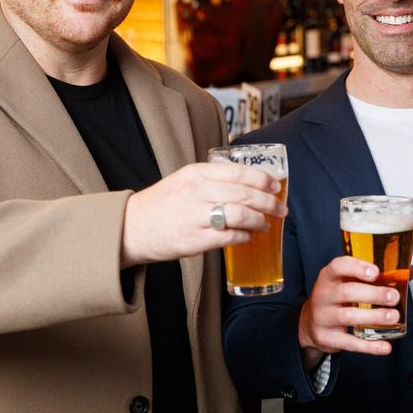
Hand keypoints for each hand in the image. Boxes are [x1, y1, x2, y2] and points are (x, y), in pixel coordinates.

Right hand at [120, 162, 286, 267]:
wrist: (132, 228)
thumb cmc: (163, 203)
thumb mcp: (185, 179)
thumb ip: (213, 178)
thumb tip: (250, 184)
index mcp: (196, 173)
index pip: (239, 172)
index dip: (263, 179)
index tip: (276, 186)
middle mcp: (196, 191)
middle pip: (244, 194)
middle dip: (269, 202)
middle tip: (280, 208)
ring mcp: (194, 216)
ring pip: (240, 215)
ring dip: (260, 220)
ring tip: (266, 224)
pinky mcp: (194, 240)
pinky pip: (229, 237)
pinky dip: (245, 237)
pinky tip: (249, 236)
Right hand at [297, 256, 402, 370]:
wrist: (310, 322)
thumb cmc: (337, 297)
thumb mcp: (348, 281)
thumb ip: (375, 275)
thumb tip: (409, 272)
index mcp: (329, 276)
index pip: (338, 266)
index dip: (357, 268)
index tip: (376, 272)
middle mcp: (323, 295)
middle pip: (347, 292)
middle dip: (373, 295)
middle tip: (393, 297)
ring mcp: (323, 318)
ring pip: (348, 316)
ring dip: (374, 317)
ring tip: (394, 317)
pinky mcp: (327, 338)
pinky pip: (349, 343)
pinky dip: (369, 346)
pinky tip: (385, 346)